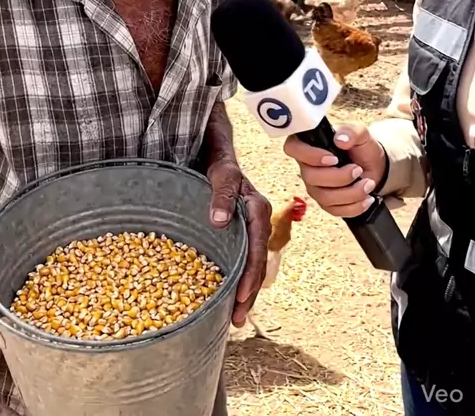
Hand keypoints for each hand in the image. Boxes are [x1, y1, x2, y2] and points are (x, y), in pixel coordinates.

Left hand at [207, 157, 271, 326]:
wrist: (220, 157)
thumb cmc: (220, 165)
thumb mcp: (222, 175)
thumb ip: (222, 195)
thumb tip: (218, 221)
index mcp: (258, 211)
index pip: (257, 249)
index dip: (251, 275)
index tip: (241, 297)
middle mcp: (259, 224)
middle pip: (258, 264)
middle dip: (250, 294)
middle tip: (238, 319)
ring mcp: (251, 231)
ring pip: (253, 266)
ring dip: (246, 292)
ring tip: (236, 318)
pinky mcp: (242, 235)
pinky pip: (244, 260)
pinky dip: (239, 280)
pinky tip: (230, 297)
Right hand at [283, 122, 387, 217]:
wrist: (372, 165)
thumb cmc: (361, 146)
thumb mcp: (360, 133)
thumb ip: (350, 131)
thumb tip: (340, 140)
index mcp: (309, 143)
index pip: (293, 148)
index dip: (309, 155)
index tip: (333, 159)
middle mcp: (307, 166)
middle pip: (311, 177)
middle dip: (340, 177)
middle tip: (358, 169)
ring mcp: (315, 186)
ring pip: (324, 197)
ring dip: (351, 193)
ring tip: (368, 184)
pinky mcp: (326, 203)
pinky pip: (334, 210)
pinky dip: (354, 206)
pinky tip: (367, 198)